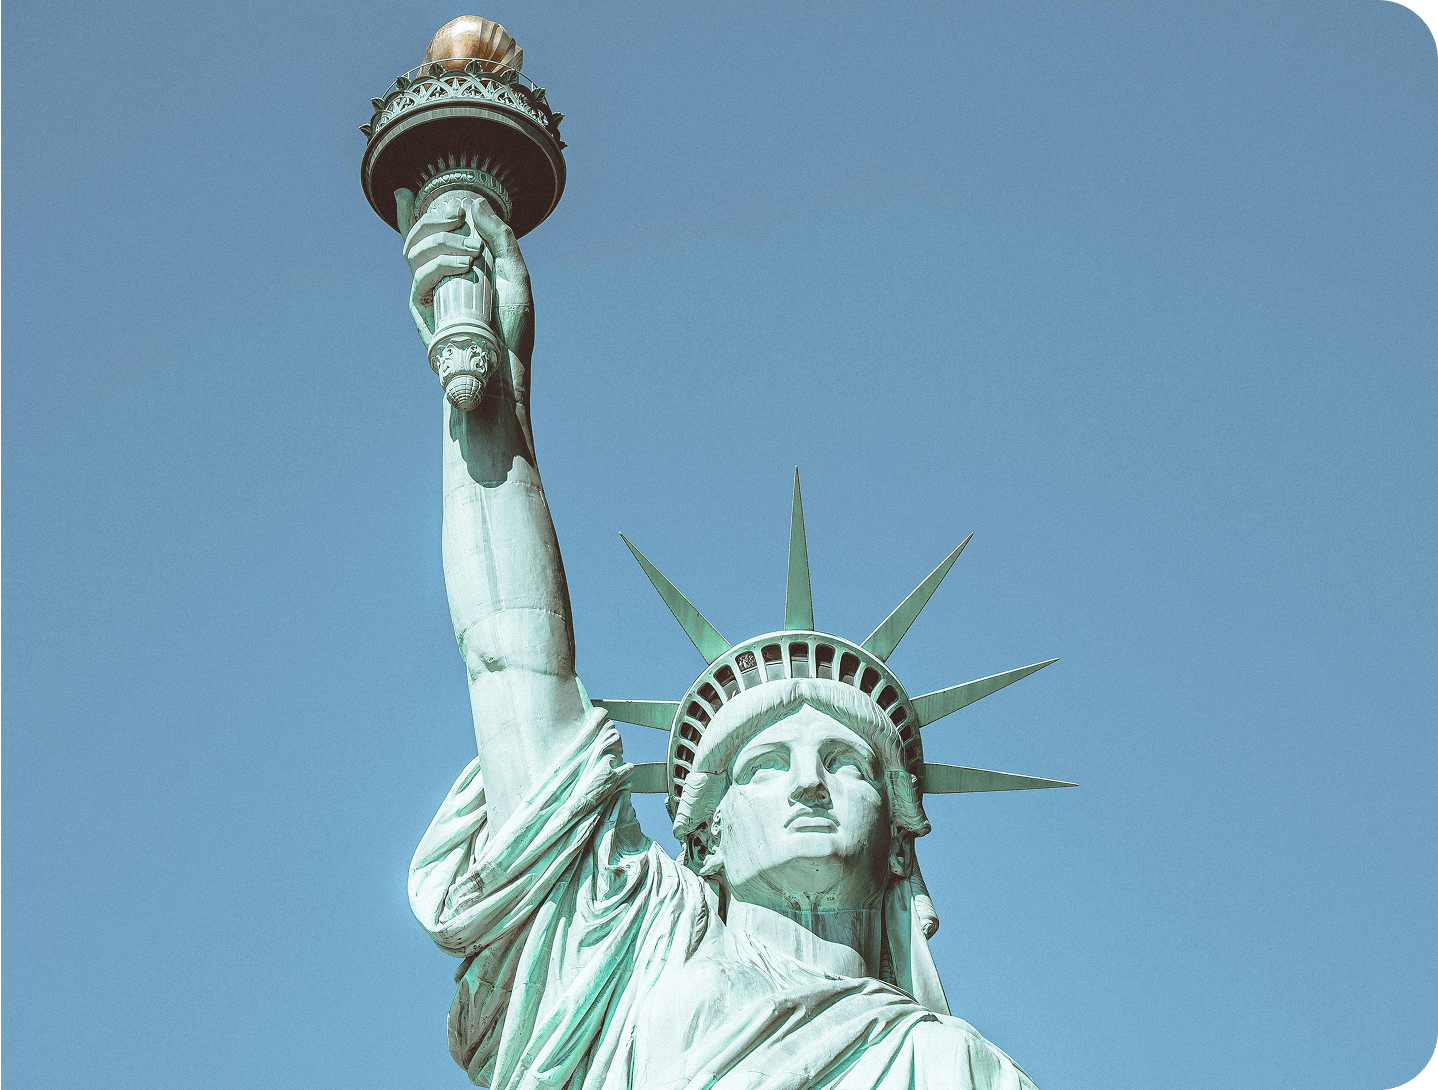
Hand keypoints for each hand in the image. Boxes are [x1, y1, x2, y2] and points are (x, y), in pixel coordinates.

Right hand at [402, 194, 535, 449]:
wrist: (505, 368)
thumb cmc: (512, 328)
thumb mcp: (515, 275)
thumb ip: (500, 237)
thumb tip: (474, 204)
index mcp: (457, 266)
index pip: (427, 237)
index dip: (408, 214)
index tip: (403, 192)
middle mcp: (438, 278)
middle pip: (416, 237)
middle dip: (432, 218)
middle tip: (457, 216)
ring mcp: (428, 294)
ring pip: (415, 252)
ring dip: (442, 242)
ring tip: (473, 253)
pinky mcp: (423, 311)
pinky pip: (420, 279)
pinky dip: (440, 265)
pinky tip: (464, 266)